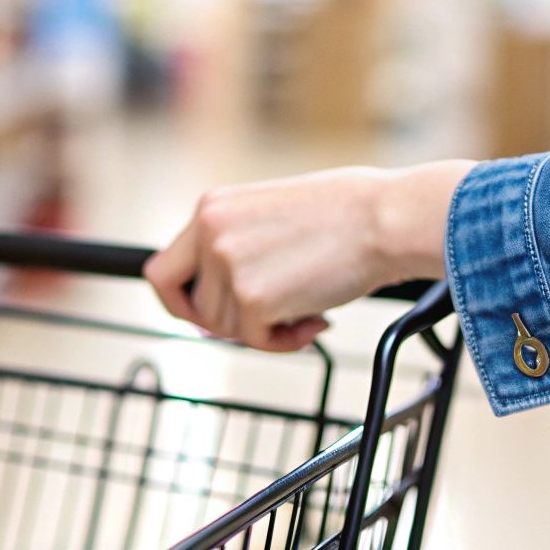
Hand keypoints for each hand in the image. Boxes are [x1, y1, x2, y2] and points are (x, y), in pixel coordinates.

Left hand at [144, 160, 473, 350]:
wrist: (386, 218)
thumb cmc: (347, 211)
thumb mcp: (269, 212)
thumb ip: (236, 245)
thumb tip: (218, 300)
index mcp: (212, 208)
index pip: (163, 269)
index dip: (180, 302)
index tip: (201, 317)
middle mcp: (210, 233)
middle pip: (195, 308)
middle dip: (229, 324)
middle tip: (270, 320)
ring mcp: (227, 266)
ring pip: (226, 329)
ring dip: (266, 330)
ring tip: (308, 307)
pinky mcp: (252, 298)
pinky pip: (255, 341)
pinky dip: (285, 342)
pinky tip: (317, 319)